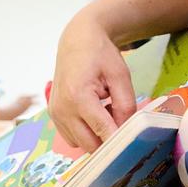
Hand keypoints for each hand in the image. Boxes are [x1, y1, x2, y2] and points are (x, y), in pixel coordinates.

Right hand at [49, 17, 136, 150]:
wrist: (77, 41)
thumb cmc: (100, 54)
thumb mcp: (120, 76)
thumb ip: (126, 106)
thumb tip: (127, 132)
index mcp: (78, 97)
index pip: (103, 131)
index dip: (120, 140)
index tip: (134, 142)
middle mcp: (62, 109)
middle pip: (90, 145)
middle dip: (107, 138)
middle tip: (118, 119)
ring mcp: (55, 114)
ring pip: (80, 145)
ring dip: (95, 136)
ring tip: (104, 112)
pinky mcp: (53, 116)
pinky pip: (72, 137)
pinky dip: (84, 132)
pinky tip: (92, 114)